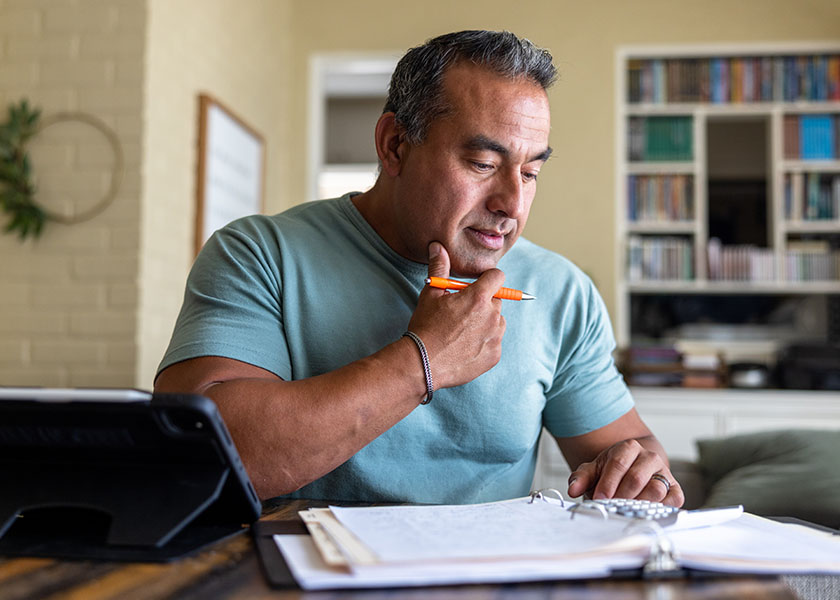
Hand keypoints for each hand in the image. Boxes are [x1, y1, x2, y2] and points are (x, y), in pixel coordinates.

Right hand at [406, 242, 505, 389]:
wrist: (423, 363)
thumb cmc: (425, 326)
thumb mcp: (430, 294)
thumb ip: (439, 268)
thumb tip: (438, 247)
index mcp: (478, 297)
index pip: (498, 277)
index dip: (488, 279)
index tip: (477, 285)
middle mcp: (492, 316)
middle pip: (496, 300)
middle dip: (483, 302)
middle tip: (462, 312)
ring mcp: (495, 337)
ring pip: (497, 322)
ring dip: (485, 322)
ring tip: (462, 332)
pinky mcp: (495, 355)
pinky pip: (494, 342)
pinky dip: (484, 342)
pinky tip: (464, 347)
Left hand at [567, 438, 683, 506]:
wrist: (634, 468)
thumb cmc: (613, 471)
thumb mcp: (594, 470)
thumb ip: (581, 477)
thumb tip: (573, 489)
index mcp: (628, 448)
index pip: (618, 463)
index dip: (607, 483)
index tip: (598, 498)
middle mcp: (649, 458)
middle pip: (636, 478)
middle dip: (621, 496)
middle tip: (611, 509)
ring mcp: (664, 473)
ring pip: (656, 490)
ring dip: (639, 505)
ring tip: (626, 513)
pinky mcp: (674, 489)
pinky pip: (673, 500)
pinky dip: (660, 509)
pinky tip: (645, 515)